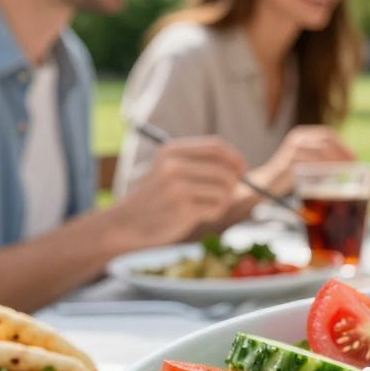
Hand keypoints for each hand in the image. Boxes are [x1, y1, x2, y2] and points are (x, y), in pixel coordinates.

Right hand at [114, 136, 247, 244]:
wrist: (126, 224)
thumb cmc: (156, 199)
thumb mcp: (170, 171)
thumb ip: (199, 164)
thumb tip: (240, 167)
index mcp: (171, 151)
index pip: (215, 146)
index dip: (234, 157)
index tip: (242, 169)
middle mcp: (174, 166)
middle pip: (224, 169)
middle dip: (232, 183)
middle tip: (224, 195)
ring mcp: (178, 187)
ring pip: (224, 190)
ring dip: (222, 201)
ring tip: (206, 207)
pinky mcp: (183, 209)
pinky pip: (217, 207)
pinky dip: (215, 213)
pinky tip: (200, 216)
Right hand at [255, 126, 355, 194]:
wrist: (267, 185)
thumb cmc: (291, 176)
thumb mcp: (308, 162)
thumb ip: (324, 159)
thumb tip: (348, 164)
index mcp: (302, 135)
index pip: (327, 134)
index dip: (343, 145)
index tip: (354, 158)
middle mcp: (297, 139)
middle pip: (326, 141)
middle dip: (342, 154)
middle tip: (352, 167)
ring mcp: (292, 150)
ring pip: (321, 152)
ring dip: (336, 162)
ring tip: (345, 173)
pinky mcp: (289, 163)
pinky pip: (312, 165)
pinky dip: (324, 171)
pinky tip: (331, 178)